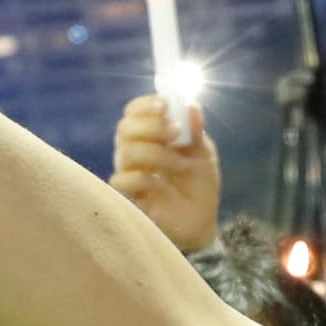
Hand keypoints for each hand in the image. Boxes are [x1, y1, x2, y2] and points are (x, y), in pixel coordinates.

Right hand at [111, 95, 220, 253]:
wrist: (202, 220)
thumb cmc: (198, 185)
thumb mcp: (203, 155)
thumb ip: (195, 132)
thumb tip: (192, 106)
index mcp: (150, 135)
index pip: (134, 112)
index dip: (145, 105)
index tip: (165, 106)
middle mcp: (134, 150)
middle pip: (125, 128)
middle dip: (151, 125)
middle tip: (175, 132)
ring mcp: (129, 173)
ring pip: (127, 152)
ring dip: (157, 153)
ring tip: (180, 165)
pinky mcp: (127, 196)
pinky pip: (122, 180)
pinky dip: (144, 178)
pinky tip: (160, 185)